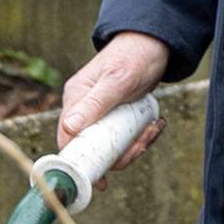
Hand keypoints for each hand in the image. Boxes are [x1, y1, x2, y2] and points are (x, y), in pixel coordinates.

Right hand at [60, 32, 172, 168]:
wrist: (154, 43)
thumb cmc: (134, 56)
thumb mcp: (117, 81)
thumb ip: (94, 103)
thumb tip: (71, 128)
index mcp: (76, 100)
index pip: (68, 139)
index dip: (81, 162)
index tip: (99, 181)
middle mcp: (84, 109)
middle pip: (93, 148)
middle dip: (119, 154)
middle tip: (142, 145)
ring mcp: (101, 113)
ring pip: (112, 145)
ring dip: (135, 145)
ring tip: (153, 128)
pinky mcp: (117, 115)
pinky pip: (125, 137)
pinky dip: (141, 137)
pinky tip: (155, 123)